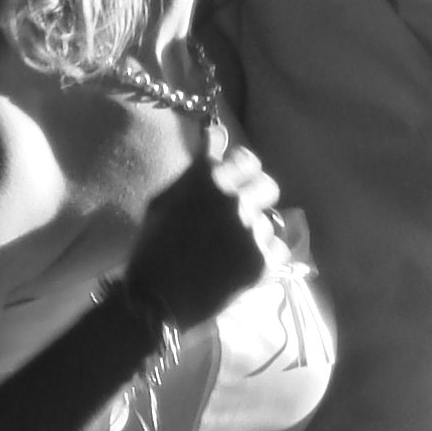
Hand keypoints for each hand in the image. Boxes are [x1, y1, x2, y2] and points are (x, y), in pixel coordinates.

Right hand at [125, 140, 279, 329]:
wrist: (157, 299)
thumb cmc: (153, 247)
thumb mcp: (166, 199)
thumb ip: (197, 166)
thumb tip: (218, 131)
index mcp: (209, 179)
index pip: (248, 159)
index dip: (243, 171)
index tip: (237, 182)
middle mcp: (235, 199)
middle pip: (268, 186)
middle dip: (257, 197)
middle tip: (241, 215)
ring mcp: (251, 230)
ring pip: (271, 221)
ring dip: (256, 231)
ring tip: (232, 249)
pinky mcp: (262, 260)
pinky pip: (279, 248)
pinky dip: (264, 255)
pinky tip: (242, 264)